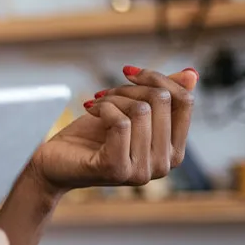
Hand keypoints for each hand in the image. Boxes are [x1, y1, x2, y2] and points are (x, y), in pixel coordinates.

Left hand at [28, 66, 198, 193]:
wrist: (53, 162)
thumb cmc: (90, 137)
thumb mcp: (128, 111)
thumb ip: (160, 96)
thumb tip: (192, 74)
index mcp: (174, 150)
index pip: (185, 101)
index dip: (158, 78)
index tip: (128, 72)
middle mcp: (165, 165)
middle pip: (162, 100)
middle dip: (128, 88)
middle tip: (105, 94)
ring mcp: (143, 171)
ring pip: (141, 110)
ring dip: (112, 98)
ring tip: (96, 105)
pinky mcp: (118, 169)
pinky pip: (121, 123)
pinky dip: (103, 109)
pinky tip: (90, 111)